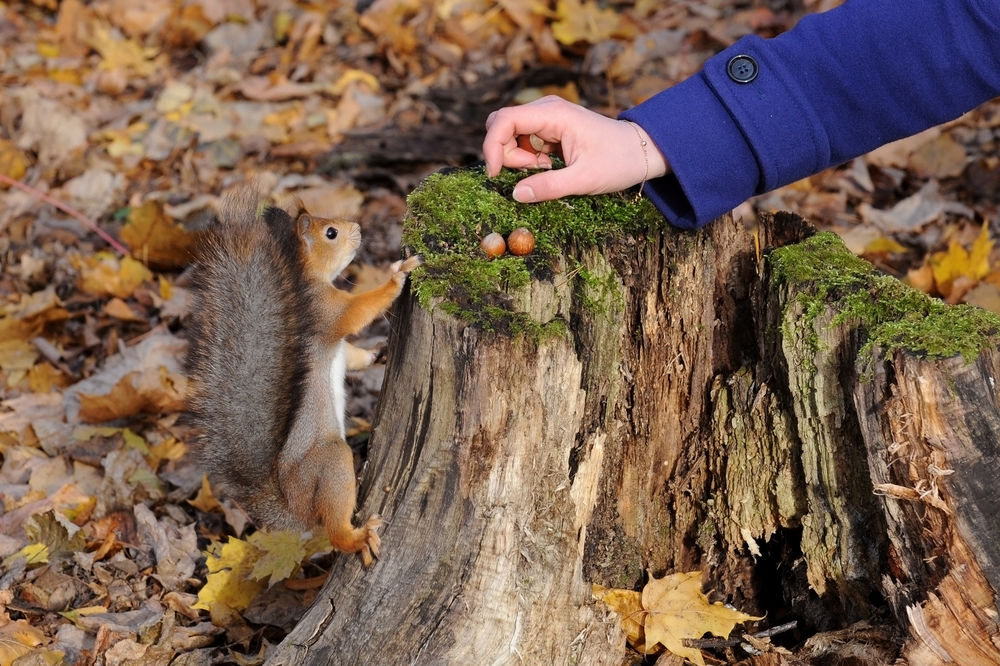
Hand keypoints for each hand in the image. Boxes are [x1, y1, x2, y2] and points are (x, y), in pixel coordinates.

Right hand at [482, 96, 668, 202]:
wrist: (641, 151)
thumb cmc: (618, 161)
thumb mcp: (584, 179)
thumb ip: (549, 187)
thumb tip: (516, 194)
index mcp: (553, 114)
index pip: (504, 119)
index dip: (492, 145)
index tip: (496, 173)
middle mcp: (546, 109)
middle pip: (502, 125)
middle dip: (505, 153)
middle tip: (532, 173)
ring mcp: (547, 118)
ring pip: (511, 135)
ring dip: (518, 158)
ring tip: (546, 170)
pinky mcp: (549, 129)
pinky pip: (524, 141)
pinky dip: (528, 158)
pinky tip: (549, 167)